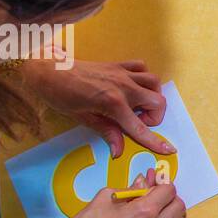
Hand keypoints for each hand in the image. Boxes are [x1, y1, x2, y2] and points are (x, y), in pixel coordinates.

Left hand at [22, 57, 172, 157]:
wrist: (48, 70)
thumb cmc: (61, 96)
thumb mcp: (83, 118)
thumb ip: (107, 132)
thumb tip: (118, 152)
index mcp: (113, 103)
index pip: (139, 127)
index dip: (155, 141)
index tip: (169, 149)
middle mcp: (123, 86)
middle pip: (158, 101)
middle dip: (154, 116)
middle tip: (137, 122)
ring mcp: (122, 73)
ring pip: (154, 82)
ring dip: (152, 96)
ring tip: (138, 105)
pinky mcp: (118, 65)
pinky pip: (141, 67)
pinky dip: (143, 78)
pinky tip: (133, 87)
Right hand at [61, 180, 189, 217]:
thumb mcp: (108, 196)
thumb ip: (133, 188)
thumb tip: (146, 180)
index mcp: (143, 211)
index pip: (169, 191)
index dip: (163, 185)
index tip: (156, 186)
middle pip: (179, 207)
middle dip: (170, 199)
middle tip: (158, 199)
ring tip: (163, 215)